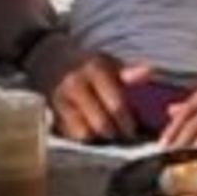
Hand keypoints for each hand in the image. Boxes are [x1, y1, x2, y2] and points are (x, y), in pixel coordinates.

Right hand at [26, 34, 152, 142]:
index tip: (133, 129)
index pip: (116, 104)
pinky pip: (71, 135)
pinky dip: (83, 136)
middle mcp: (76, 85)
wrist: (49, 58)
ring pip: (86, 133)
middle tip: (123, 134)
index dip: (127, 121)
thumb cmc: (86, 63)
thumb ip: (128, 71)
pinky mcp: (52, 113)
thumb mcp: (107, 61)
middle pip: (102, 123)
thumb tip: (147, 73)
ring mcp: (61, 100)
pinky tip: (90, 129)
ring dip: (99, 137)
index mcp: (94, 69)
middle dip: (116, 133)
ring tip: (107, 132)